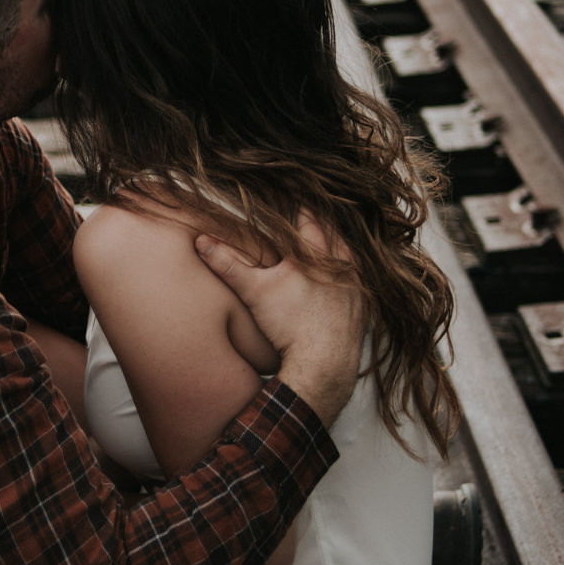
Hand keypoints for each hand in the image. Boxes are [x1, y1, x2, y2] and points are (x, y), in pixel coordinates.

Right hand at [193, 217, 364, 425]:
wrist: (322, 364)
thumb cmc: (289, 327)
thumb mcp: (254, 292)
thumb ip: (228, 264)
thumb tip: (201, 241)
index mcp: (315, 256)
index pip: (309, 221)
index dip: (300, 209)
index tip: (294, 200)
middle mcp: (340, 266)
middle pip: (332, 234)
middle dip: (319, 224)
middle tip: (310, 215)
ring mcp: (355, 287)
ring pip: (349, 255)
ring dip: (337, 246)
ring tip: (328, 240)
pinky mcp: (361, 308)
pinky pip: (360, 281)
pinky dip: (350, 273)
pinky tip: (342, 276)